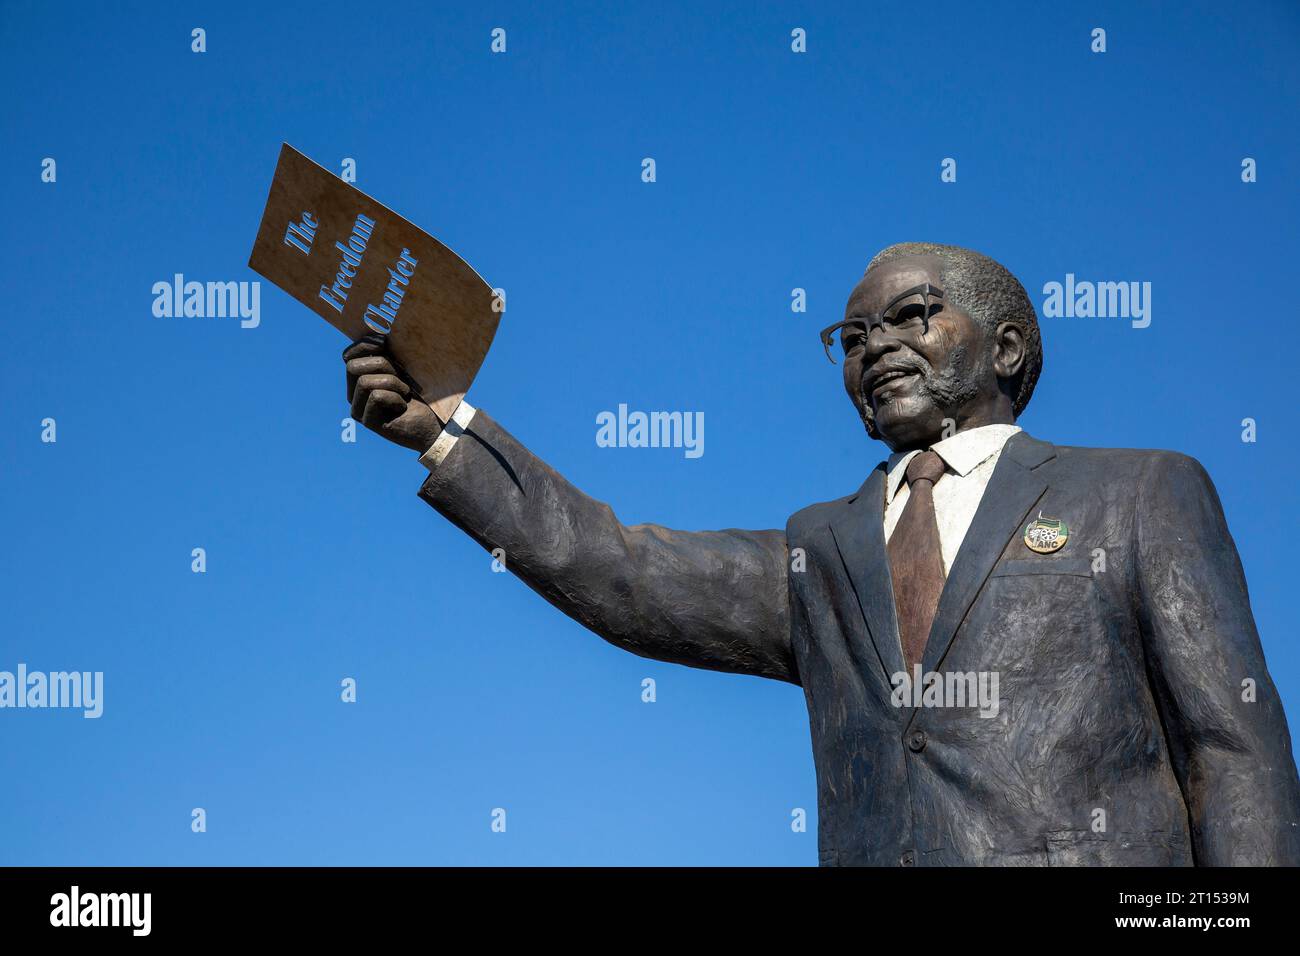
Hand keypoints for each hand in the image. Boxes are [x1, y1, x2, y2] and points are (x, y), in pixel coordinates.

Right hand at [343, 335, 442, 451]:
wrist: (435, 423)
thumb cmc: (423, 393)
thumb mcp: (406, 367)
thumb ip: (391, 351)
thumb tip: (381, 329)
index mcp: (361, 377)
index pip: (348, 355)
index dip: (364, 344)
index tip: (386, 342)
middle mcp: (354, 393)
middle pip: (352, 366)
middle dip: (382, 365)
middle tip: (402, 376)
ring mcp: (358, 408)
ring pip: (364, 382)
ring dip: (392, 383)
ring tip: (405, 392)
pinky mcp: (367, 422)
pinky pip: (375, 397)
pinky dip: (395, 398)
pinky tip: (403, 406)